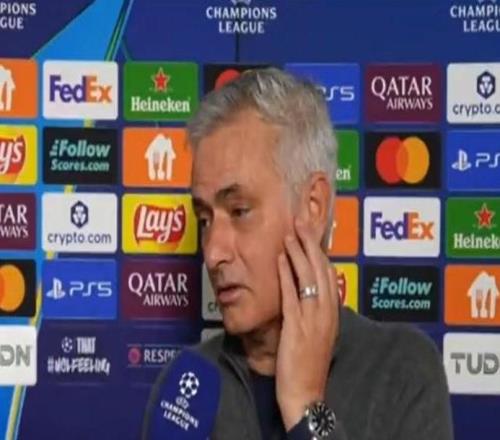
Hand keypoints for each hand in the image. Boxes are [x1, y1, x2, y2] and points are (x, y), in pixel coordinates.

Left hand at [275, 218, 339, 430]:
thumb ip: (314, 311)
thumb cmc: (309, 364)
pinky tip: (280, 258)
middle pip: (321, 269)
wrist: (307, 394)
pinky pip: (293, 295)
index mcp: (332, 312)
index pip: (329, 273)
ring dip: (299, 252)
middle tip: (301, 220)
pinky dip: (287, 275)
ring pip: (309, 277)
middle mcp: (327, 311)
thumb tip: (307, 291)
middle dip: (311, 242)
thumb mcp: (318, 334)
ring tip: (291, 231)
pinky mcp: (297, 326)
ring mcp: (313, 318)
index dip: (319, 250)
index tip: (310, 232)